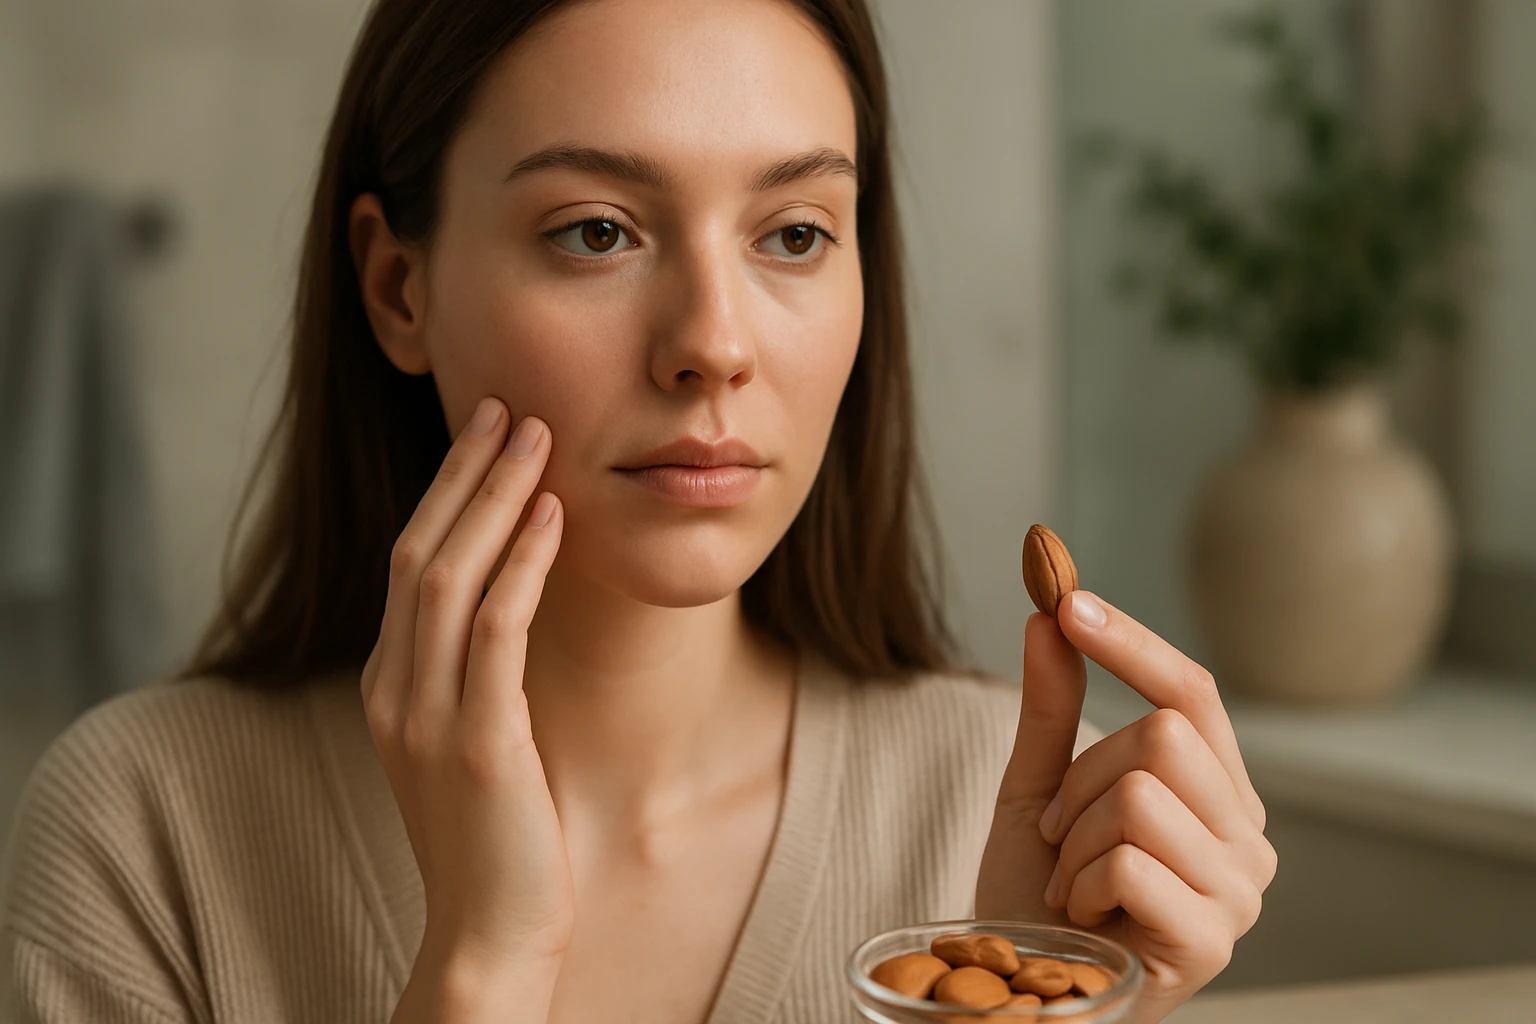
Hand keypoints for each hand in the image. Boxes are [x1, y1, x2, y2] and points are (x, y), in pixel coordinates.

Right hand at [361, 397, 572, 978]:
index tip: (484, 436)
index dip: (446, 492)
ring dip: (493, 498)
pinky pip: (494, 630)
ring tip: (535, 436)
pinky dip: (522, 564)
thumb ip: (468, 676)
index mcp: (388, 684)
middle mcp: (393, 689)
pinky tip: (555, 517)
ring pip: (449, 576)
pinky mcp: (474, 740)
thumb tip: (506, 604)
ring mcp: (425, 714)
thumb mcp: (467, 741)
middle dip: (464, 473)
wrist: (488, 933)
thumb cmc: (493, 836)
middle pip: (420, 552)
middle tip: (506, 407)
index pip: (410, 563)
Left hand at [975, 591, 1276, 1023]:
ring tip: (1069, 882)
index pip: (1193, 693)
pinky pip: (1129, 859)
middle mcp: (1247, 837)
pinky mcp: (1214, 940)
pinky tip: (1081, 915)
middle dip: (1080, 779)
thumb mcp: (1038, 787)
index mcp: (1218, 793)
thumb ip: (1052, 707)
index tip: (1067, 599)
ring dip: (1073, 838)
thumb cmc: (1038, 895)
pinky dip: (1078, 882)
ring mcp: (1239, 892)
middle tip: (1056, 834)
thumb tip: (1050, 612)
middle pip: (1162, 736)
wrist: (1020, 990)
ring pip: (1141, 794)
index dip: (1132, 642)